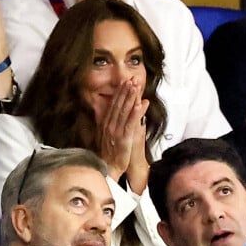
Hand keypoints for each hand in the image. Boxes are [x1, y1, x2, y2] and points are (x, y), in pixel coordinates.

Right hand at [98, 77, 148, 193]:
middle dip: (125, 90)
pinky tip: (140, 104)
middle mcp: (109, 125)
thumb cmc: (109, 153)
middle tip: (131, 78)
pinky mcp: (123, 139)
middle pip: (118, 104)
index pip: (113, 104)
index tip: (125, 81)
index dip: (120, 92)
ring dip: (130, 97)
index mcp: (106, 123)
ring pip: (124, 111)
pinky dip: (135, 113)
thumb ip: (108, 122)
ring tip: (136, 85)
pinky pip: (130, 123)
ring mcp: (116, 131)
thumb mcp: (106, 134)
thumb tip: (109, 110)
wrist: (108, 168)